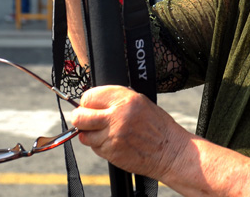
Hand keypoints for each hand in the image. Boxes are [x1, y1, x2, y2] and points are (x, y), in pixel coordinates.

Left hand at [72, 85, 190, 178]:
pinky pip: (94, 147)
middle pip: (80, 116)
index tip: (90, 106)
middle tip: (85, 119)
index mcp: (125, 99)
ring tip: (103, 132)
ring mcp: (113, 136)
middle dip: (80, 118)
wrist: (169, 150)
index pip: (89, 97)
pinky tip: (112, 142)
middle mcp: (117, 116)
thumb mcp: (140, 102)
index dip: (87, 102)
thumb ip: (116, 100)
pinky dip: (99, 145)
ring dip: (90, 133)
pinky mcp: (111, 152)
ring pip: (84, 134)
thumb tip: (93, 101)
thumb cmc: (157, 126)